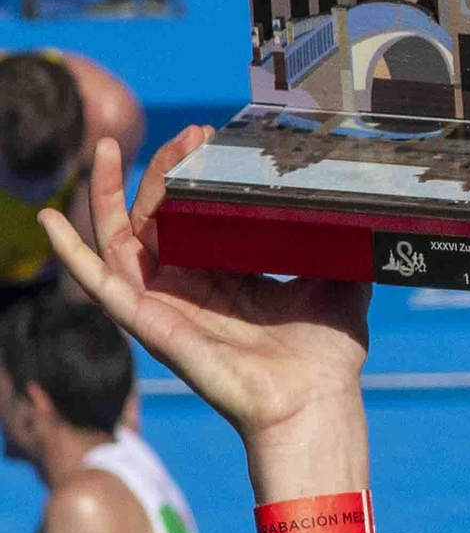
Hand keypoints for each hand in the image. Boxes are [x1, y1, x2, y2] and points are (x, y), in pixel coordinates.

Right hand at [40, 130, 371, 485]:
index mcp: (227, 273)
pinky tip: (49, 219)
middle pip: (153, 215)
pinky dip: (70, 252)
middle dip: (162, 168)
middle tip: (186, 133)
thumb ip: (341, 238)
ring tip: (106, 147)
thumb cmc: (328, 353)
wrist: (316, 400)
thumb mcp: (340, 277)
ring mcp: (165, 303)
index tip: (209, 134)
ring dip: (108, 190)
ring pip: (120, 237)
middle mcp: (190, 286)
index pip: (193, 213)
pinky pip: (98, 284)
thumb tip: (358, 197)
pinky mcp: (149, 322)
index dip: (193, 172)